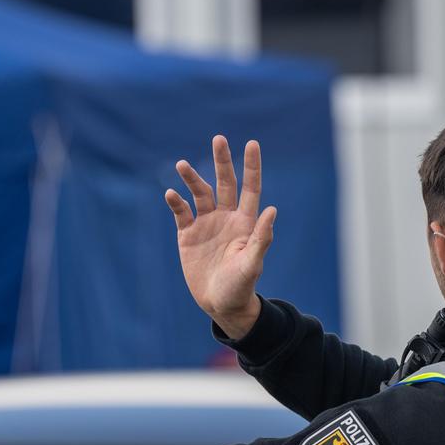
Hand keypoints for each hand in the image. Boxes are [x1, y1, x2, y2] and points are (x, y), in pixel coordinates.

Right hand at [165, 135, 274, 339]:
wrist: (220, 304)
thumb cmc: (241, 286)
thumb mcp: (252, 264)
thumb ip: (261, 238)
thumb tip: (272, 210)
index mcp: (245, 222)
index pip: (250, 188)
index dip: (252, 166)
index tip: (252, 143)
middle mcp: (226, 218)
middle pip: (224, 183)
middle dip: (222, 161)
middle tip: (219, 139)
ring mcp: (206, 225)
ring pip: (199, 193)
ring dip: (191, 179)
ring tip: (182, 164)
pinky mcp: (188, 235)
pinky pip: (181, 212)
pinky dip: (176, 202)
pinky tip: (172, 194)